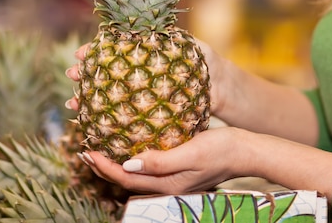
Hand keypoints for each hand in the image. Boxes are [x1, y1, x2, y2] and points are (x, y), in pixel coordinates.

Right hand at [64, 39, 226, 115]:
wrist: (222, 90)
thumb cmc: (208, 65)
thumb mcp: (194, 49)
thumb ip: (176, 41)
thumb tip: (155, 34)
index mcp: (145, 51)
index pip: (114, 47)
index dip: (95, 50)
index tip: (80, 54)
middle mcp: (138, 70)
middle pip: (104, 70)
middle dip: (84, 73)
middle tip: (70, 76)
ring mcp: (140, 91)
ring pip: (107, 94)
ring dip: (88, 98)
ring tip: (74, 103)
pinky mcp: (146, 112)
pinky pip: (123, 114)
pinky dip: (106, 118)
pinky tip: (93, 124)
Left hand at [77, 127, 245, 193]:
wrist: (247, 150)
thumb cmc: (222, 149)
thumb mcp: (192, 153)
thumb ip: (161, 161)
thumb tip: (128, 165)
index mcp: (168, 184)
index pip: (126, 178)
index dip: (104, 167)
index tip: (87, 152)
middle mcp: (168, 185)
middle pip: (127, 179)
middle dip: (104, 167)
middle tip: (85, 151)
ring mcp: (174, 178)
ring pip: (137, 174)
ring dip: (116, 164)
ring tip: (101, 149)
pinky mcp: (180, 168)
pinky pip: (149, 167)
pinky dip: (134, 159)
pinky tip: (131, 146)